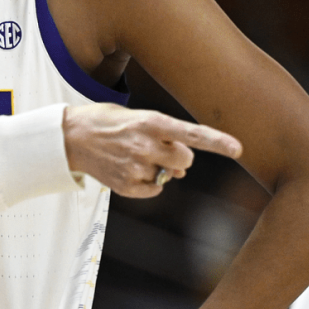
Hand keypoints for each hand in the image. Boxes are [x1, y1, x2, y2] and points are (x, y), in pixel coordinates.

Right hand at [63, 103, 241, 197]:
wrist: (69, 138)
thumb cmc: (108, 123)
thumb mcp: (137, 119)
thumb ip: (164, 140)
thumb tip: (180, 172)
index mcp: (150, 121)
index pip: (191, 134)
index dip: (217, 141)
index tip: (239, 149)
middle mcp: (145, 145)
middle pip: (186, 161)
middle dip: (180, 158)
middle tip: (160, 150)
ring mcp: (135, 167)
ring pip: (168, 176)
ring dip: (159, 169)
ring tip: (133, 156)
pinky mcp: (126, 186)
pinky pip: (154, 189)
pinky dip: (147, 183)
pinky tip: (128, 169)